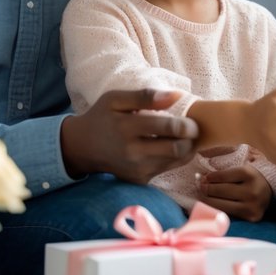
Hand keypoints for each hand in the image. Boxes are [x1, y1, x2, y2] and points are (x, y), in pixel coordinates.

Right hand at [60, 89, 198, 182]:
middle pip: (177, 149)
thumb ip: (146, 96)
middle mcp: (133, 152)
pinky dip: (175, 158)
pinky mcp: (139, 180)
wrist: (82, 147)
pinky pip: (167, 168)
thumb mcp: (116, 99)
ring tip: (184, 136)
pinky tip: (170, 146)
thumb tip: (176, 95)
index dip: (188, 124)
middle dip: (191, 139)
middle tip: (193, 129)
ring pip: (176, 161)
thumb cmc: (102, 117)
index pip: (170, 128)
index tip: (192, 119)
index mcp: (127, 128)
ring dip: (187, 148)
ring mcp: (136, 169)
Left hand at [199, 163, 273, 222]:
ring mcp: (251, 206)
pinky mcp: (250, 217)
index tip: (203, 178)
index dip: (209, 178)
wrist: (269, 190)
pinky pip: (228, 214)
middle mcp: (251, 191)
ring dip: (208, 201)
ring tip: (202, 196)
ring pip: (221, 205)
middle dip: (206, 189)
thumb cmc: (250, 178)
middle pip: (220, 191)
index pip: (222, 176)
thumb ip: (223, 173)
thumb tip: (201, 179)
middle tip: (199, 187)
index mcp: (249, 174)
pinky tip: (211, 206)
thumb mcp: (241, 169)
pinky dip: (217, 210)